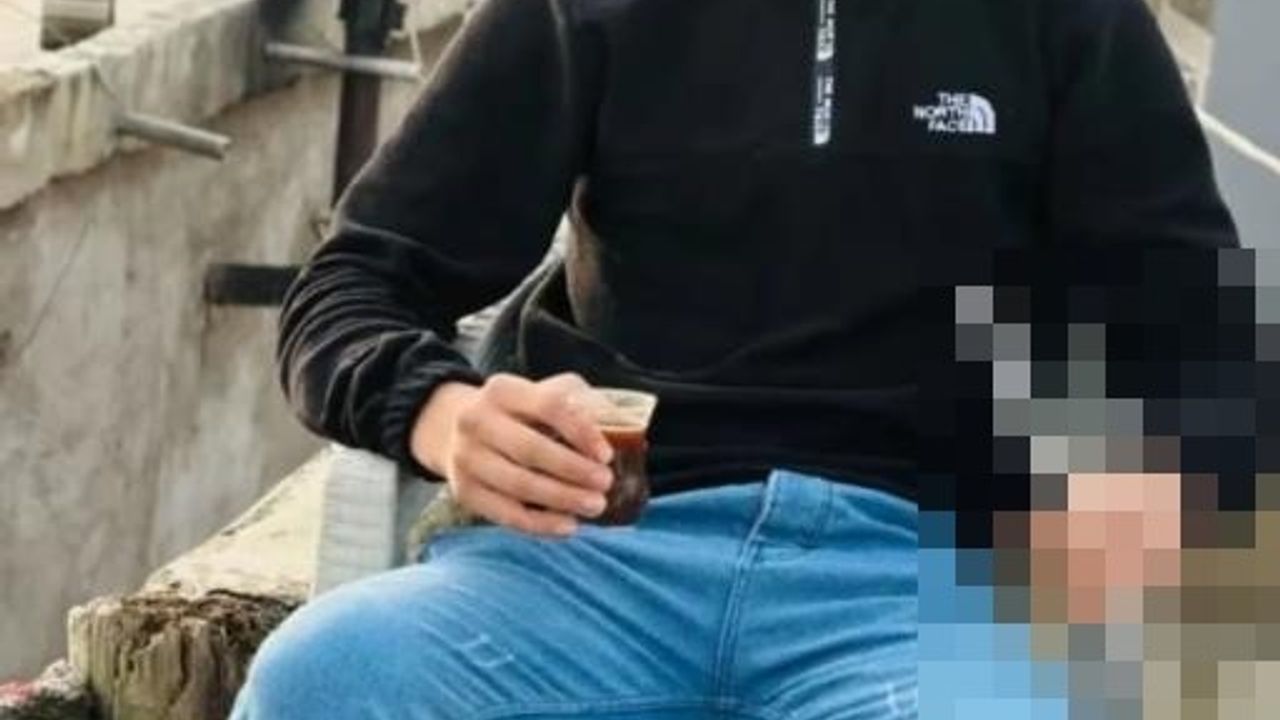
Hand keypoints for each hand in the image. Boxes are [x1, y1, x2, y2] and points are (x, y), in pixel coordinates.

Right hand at [410, 373, 614, 536]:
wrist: (456, 429)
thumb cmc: (520, 413)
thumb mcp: (546, 392)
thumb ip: (583, 404)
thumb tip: (629, 430)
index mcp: (502, 390)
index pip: (548, 406)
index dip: (580, 431)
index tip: (607, 454)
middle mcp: (476, 420)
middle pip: (530, 449)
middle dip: (573, 470)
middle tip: (606, 484)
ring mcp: (466, 458)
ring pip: (518, 484)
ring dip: (562, 499)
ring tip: (595, 506)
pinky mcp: (464, 492)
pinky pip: (506, 514)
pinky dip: (540, 525)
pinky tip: (568, 526)